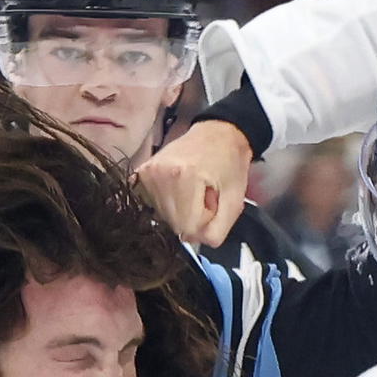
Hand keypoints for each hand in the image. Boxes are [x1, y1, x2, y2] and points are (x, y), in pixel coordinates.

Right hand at [135, 119, 252, 246]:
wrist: (218, 133)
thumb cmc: (230, 163)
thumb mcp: (235, 201)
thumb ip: (217, 231)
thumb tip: (193, 242)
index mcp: (184, 177)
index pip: (188, 228)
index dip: (204, 220)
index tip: (212, 201)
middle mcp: (159, 174)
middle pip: (173, 224)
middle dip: (191, 216)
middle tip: (203, 194)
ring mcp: (146, 173)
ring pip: (163, 216)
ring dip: (180, 210)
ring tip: (193, 188)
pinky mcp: (140, 174)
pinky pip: (152, 205)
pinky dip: (167, 203)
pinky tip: (178, 189)